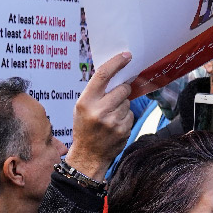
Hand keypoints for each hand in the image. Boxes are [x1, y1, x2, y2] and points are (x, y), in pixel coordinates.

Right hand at [65, 51, 133, 178]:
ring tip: (110, 117)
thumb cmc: (85, 128)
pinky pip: (131, 115)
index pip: (103, 75)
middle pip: (122, 88)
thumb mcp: (81, 108)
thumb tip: (116, 74)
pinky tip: (115, 126)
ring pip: (128, 102)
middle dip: (122, 91)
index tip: (127, 56)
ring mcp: (112, 121)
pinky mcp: (123, 130)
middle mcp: (99, 110)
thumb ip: (95, 92)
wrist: (88, 156)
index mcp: (85, 102)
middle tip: (113, 100)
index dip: (116, 63)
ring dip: (122, 106)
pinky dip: (125, 118)